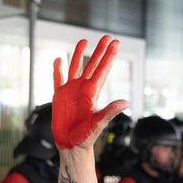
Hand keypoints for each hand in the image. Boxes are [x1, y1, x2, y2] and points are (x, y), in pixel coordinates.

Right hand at [52, 35, 129, 150]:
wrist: (71, 146)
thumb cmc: (85, 137)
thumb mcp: (97, 123)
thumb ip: (110, 112)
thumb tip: (125, 102)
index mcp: (92, 93)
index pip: (102, 70)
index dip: (109, 56)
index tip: (115, 43)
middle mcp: (83, 89)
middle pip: (92, 64)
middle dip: (100, 50)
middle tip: (107, 37)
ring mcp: (71, 91)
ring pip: (75, 67)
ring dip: (79, 54)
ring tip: (84, 40)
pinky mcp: (59, 96)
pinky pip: (58, 79)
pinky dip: (57, 69)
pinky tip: (59, 59)